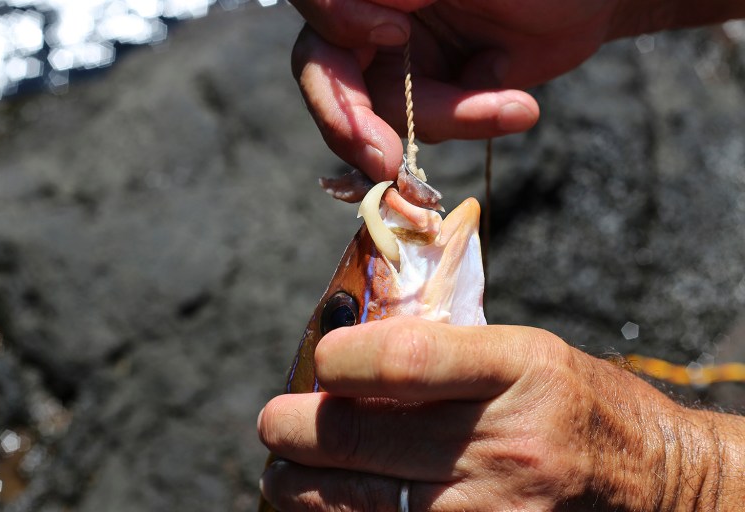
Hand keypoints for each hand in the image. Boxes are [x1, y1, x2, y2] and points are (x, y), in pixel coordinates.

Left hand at [258, 317, 744, 510]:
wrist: (647, 481)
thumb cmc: (571, 401)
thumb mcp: (523, 351)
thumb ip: (444, 349)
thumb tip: (347, 350)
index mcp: (517, 368)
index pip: (403, 359)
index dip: (340, 359)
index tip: (319, 361)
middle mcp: (505, 441)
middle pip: (361, 437)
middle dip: (294, 429)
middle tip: (274, 423)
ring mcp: (495, 509)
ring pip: (360, 502)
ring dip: (302, 486)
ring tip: (283, 471)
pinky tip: (327, 506)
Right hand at [290, 0, 744, 181]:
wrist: (595, 3)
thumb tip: (375, 21)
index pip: (317, 4)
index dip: (338, 25)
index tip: (396, 36)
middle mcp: (373, 18)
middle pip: (327, 74)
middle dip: (353, 122)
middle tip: (384, 164)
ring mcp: (399, 62)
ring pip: (385, 113)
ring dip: (449, 118)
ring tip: (514, 105)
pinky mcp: (430, 98)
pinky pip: (427, 130)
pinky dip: (469, 125)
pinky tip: (515, 106)